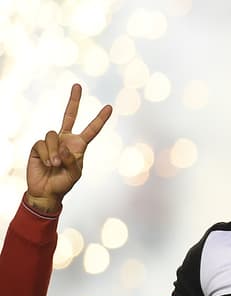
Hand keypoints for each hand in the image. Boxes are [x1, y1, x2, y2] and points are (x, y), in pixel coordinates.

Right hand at [25, 84, 111, 213]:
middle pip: (69, 116)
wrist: (47, 191)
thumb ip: (73, 159)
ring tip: (56, 164)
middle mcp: (65, 139)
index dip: (99, 119)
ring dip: (55, 152)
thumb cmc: (64, 183)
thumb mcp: (75, 173)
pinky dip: (46, 154)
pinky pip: (42, 143)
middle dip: (74, 101)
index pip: (91, 130)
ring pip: (52, 135)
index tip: (109, 107)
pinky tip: (48, 164)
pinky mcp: (38, 145)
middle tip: (78, 86)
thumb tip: (64, 146)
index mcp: (78, 146)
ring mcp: (51, 141)